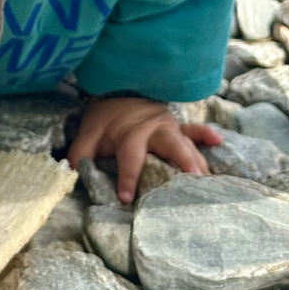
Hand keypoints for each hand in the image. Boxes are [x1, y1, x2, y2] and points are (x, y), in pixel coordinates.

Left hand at [67, 96, 220, 202]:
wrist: (116, 90)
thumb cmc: (103, 118)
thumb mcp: (87, 134)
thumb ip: (80, 154)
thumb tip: (71, 174)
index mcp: (130, 132)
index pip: (130, 157)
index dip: (127, 177)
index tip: (125, 199)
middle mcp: (153, 128)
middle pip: (170, 145)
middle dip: (181, 163)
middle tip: (192, 183)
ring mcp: (168, 126)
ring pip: (186, 143)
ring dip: (197, 161)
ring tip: (208, 181)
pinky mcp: (177, 126)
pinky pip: (194, 129)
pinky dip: (206, 135)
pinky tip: (218, 141)